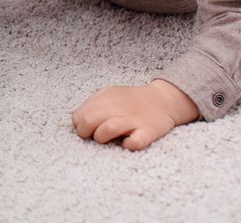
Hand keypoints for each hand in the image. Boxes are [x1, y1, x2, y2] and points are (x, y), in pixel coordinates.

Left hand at [71, 80, 199, 150]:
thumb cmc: (131, 101)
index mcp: (105, 99)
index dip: (78, 125)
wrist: (163, 100)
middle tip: (93, 136)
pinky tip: (127, 143)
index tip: (86, 129)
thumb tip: (76, 120)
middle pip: (89, 121)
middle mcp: (117, 108)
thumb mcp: (109, 95)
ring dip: (102, 137)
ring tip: (107, 139)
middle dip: (85, 133)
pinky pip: (135, 142)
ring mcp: (133, 120)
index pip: (79, 115)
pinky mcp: (148, 132)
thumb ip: (93, 105)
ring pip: (107, 129)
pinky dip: (128, 144)